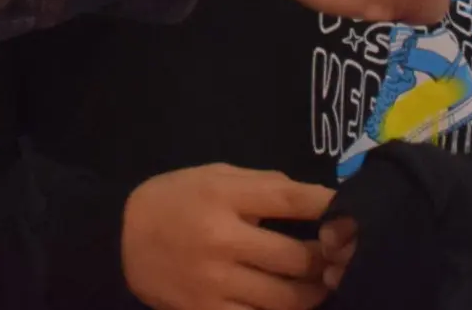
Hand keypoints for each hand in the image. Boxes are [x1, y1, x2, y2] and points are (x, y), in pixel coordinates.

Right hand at [121, 164, 337, 309]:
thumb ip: (263, 185)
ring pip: (286, 299)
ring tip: (324, 285)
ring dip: (314, 294)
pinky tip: (292, 307)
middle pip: (297, 258)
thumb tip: (317, 199)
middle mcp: (221, 240)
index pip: (291, 200)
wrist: (119, 240)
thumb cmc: (175, 200)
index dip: (330, 208)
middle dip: (328, 260)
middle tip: (341, 259)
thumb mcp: (214, 175)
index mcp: (222, 196)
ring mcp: (214, 283)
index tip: (351, 214)